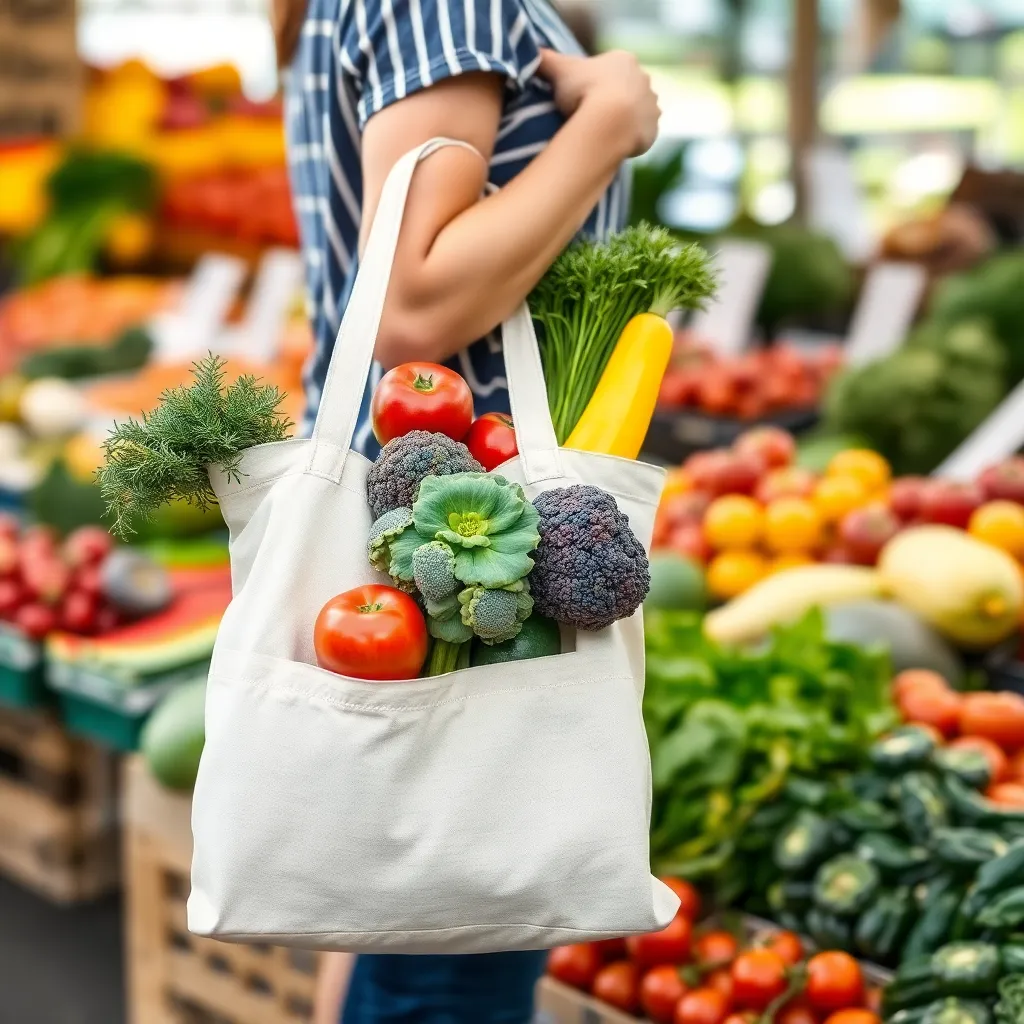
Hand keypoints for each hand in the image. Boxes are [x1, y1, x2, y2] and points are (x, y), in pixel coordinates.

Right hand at [537, 49, 660, 157]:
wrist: (610, 122)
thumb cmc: (583, 92)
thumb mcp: (558, 71)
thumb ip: (545, 61)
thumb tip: (533, 56)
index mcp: (623, 60)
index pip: (609, 69)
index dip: (594, 84)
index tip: (581, 98)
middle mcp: (643, 78)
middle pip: (626, 89)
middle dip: (612, 101)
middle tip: (592, 117)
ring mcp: (651, 104)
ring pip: (637, 111)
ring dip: (625, 120)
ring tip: (605, 132)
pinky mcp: (654, 128)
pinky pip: (643, 133)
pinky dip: (632, 138)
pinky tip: (616, 143)